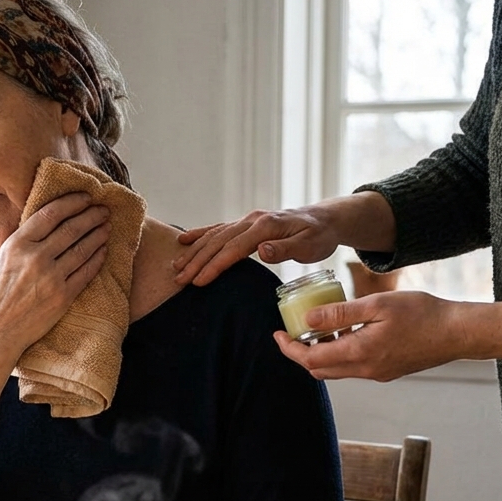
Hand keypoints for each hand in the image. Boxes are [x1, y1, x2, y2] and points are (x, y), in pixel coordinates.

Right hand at [0, 192, 110, 355]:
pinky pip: (86, 272)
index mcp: (16, 245)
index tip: (84, 197)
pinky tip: (102, 251)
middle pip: (71, 228)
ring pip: (82, 248)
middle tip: (102, 209)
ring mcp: (51, 278)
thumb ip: (18, 243)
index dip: (71, 202)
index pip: (50, 214)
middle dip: (90, 216)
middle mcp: (35, 258)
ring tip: (106, 227)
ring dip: (98, 235)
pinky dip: (97, 258)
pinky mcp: (63, 297)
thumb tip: (36, 227)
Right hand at [172, 207, 340, 286]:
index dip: (214, 265)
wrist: (326, 219)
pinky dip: (200, 234)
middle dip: (196, 261)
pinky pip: (219, 228)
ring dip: (194, 250)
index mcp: (266, 225)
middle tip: (179, 279)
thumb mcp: (310, 245)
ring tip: (176, 266)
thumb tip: (261, 251)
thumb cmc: (319, 235)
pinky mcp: (246, 223)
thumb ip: (285, 248)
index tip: (198, 281)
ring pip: (215, 234)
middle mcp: (253, 219)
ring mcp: (247, 219)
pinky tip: (184, 240)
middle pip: (218, 241)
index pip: (234, 248)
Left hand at [273, 291, 500, 380]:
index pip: (309, 359)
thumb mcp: (376, 305)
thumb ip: (340, 314)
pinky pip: (353, 368)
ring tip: (318, 328)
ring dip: (321, 354)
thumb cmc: (422, 313)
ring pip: (336, 370)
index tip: (277, 334)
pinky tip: (345, 332)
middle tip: (292, 332)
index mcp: (359, 354)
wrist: (458, 332)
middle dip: (300, 353)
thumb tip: (308, 319)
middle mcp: (365, 370)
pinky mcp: (387, 371)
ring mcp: (377, 374)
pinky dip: (340, 353)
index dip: (288, 349)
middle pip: (318, 370)